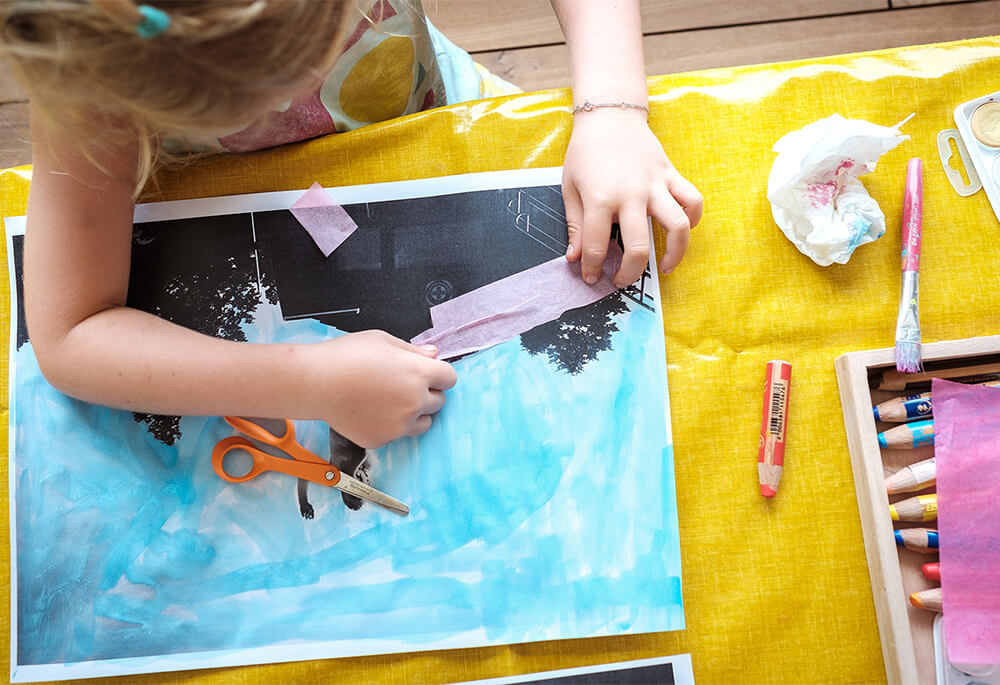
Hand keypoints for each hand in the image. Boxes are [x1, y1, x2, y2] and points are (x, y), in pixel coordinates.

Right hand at [312, 330, 457, 447]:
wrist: (315, 382)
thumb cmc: (346, 356)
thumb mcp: (383, 340)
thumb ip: (413, 351)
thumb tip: (433, 355)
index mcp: (419, 373)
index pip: (450, 378)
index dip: (439, 374)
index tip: (427, 373)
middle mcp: (414, 402)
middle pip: (439, 401)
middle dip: (427, 392)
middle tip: (401, 384)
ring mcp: (399, 424)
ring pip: (424, 422)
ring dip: (415, 413)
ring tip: (390, 400)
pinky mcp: (383, 439)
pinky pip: (398, 434)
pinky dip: (391, 425)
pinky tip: (371, 411)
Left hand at [562, 109, 702, 286]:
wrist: (609, 116)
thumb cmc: (586, 153)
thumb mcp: (570, 188)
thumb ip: (575, 225)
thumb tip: (575, 258)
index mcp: (600, 198)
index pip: (596, 246)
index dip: (591, 268)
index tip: (591, 277)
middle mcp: (631, 194)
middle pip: (639, 247)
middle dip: (630, 272)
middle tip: (622, 280)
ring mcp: (655, 185)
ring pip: (677, 227)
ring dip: (675, 253)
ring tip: (665, 268)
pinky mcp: (671, 175)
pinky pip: (692, 200)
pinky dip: (694, 218)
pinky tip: (683, 231)